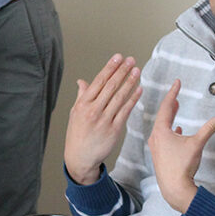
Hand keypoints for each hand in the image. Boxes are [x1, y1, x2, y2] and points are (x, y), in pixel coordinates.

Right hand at [64, 54, 142, 184]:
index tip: (118, 57)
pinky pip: (126, 111)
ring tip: (137, 71)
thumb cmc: (77, 134)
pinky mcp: (114, 130)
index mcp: (83, 104)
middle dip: (122, 71)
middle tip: (131, 60)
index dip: (110, 68)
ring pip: (120, 97)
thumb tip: (82, 81)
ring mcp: (104, 120)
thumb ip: (81, 96)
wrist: (80, 158)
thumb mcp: (75, 113)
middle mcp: (93, 110)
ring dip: (130, 82)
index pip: (99, 81)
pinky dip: (133, 99)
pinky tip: (139, 89)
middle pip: (111, 86)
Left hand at [148, 80, 214, 212]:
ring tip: (174, 108)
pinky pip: (163, 137)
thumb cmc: (182, 166)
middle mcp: (156, 138)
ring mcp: (156, 147)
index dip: (172, 93)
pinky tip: (177, 131)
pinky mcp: (159, 155)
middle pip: (162, 116)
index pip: (166, 107)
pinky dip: (169, 130)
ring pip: (162, 127)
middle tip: (174, 92)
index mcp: (161, 131)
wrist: (174, 189)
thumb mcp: (197, 143)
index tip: (177, 83)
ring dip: (169, 117)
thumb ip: (210, 128)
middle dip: (170, 104)